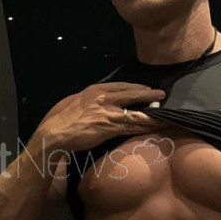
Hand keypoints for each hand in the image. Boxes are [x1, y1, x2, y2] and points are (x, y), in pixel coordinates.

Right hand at [36, 82, 165, 152]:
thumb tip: (100, 101)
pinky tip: (154, 127)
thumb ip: (90, 99)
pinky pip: (132, 127)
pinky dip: (145, 127)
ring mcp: (108, 113)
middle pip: (133, 94)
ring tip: (166, 115)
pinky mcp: (109, 128)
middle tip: (161, 95)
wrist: (54, 133)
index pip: (122, 86)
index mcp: (95, 89)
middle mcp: (104, 98)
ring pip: (136, 112)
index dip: (136, 87)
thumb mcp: (75, 101)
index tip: (146, 88)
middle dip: (149, 95)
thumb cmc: (61, 119)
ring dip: (152, 115)